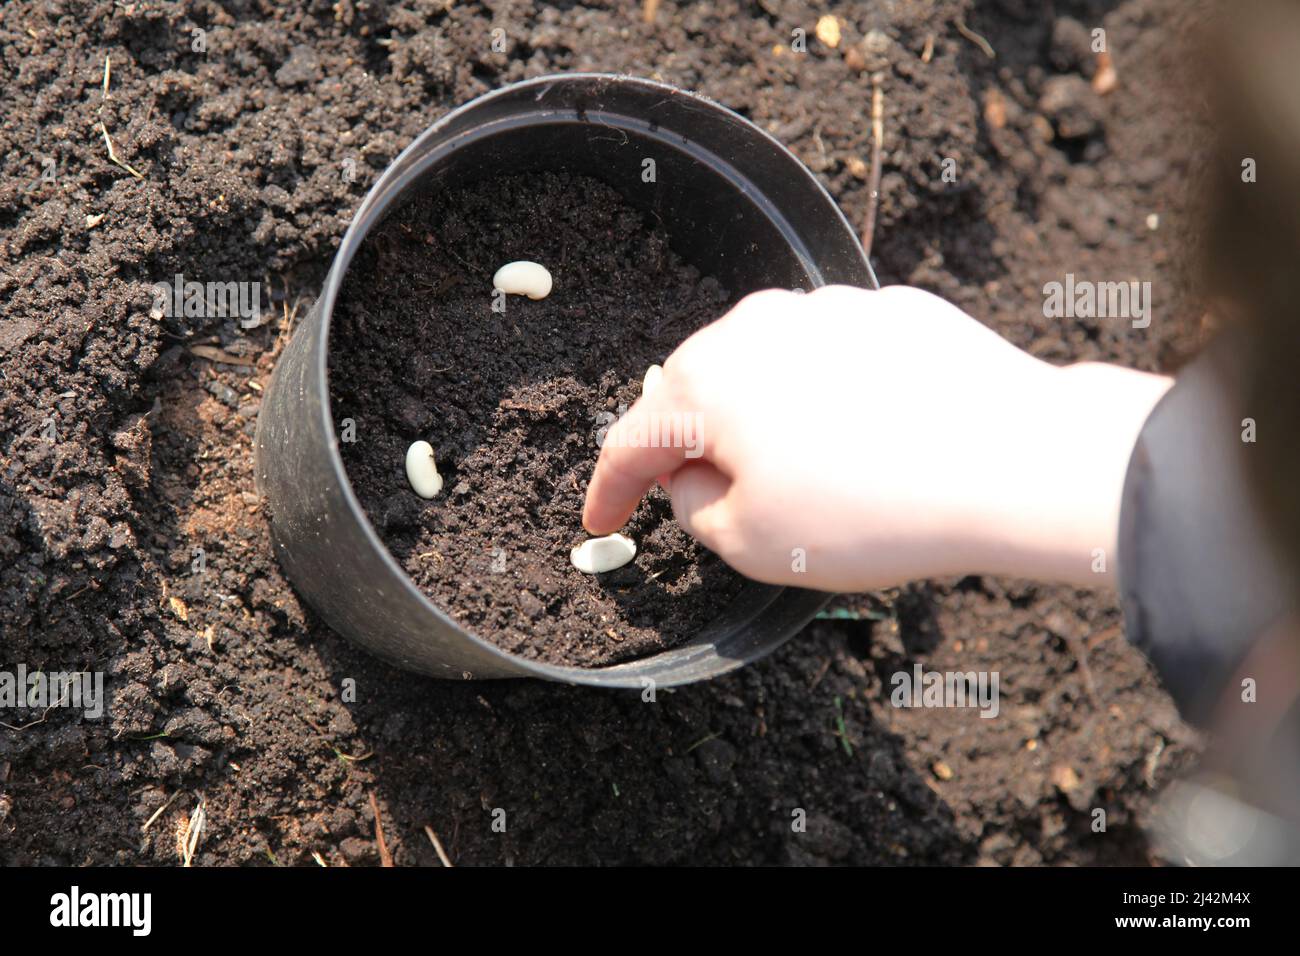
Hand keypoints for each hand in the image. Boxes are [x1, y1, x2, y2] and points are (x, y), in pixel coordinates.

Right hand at [583, 285, 1171, 590]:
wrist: (1012, 462)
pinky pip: (834, 360)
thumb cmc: (875, 507)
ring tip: (809, 479)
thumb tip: (699, 482)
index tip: (601, 517)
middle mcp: (758, 326)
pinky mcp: (892, 313)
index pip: (633, 442)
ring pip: (768, 371)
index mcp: (707, 380)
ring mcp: (829, 310)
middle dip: (694, 448)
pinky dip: (829, 400)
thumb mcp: (751, 544)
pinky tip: (864, 442)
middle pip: (698, 393)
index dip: (611, 491)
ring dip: (766, 421)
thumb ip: (696, 510)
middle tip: (709, 501)